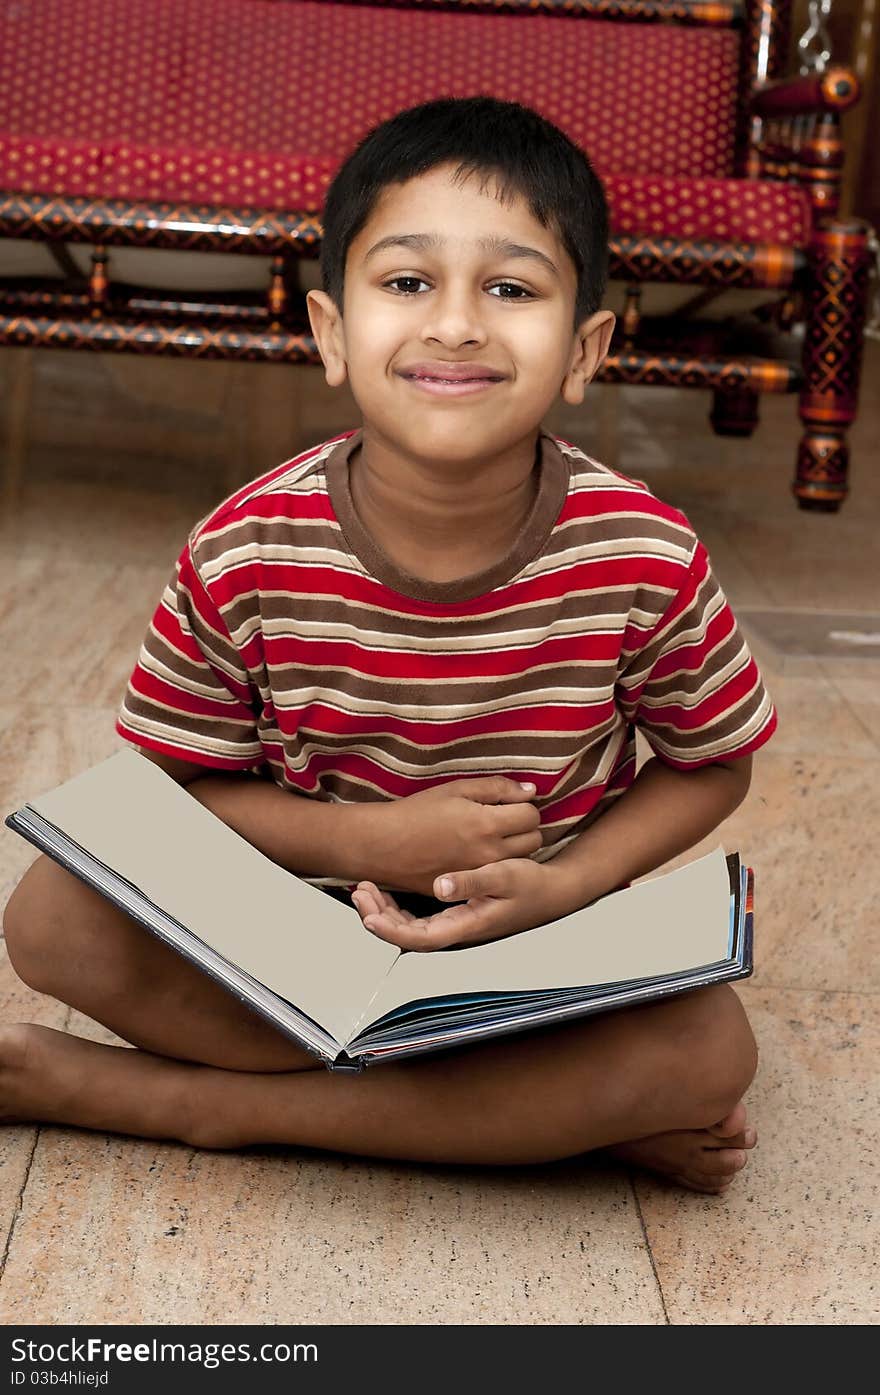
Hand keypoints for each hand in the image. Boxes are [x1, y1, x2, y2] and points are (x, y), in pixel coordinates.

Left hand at [351, 857, 578, 951]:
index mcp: (466, 925)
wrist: (554, 891)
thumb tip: (439, 887)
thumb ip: (472, 881)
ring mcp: (456, 923)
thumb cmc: (532, 884)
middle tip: (359, 890)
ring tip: (366, 888)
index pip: (418, 938)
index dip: (389, 929)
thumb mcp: (504, 875)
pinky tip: (390, 887)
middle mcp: (457, 930)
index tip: (367, 913)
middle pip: (408, 935)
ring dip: (386, 911)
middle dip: (378, 916)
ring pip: (411, 926)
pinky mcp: (458, 913)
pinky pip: (421, 916)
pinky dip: (400, 906)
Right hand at [360, 777, 543, 895]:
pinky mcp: (471, 886)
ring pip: (521, 860)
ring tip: (490, 835)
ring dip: (515, 846)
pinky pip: (499, 873)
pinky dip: (497, 863)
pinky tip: (478, 851)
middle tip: (502, 818)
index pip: (532, 815)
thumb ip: (498, 788)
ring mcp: (481, 874)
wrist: (385, 845)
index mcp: (488, 825)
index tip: (508, 802)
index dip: (523, 805)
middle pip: (534, 840)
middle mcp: (490, 853)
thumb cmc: (417, 813)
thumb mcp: (457, 789)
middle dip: (524, 827)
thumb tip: (530, 791)